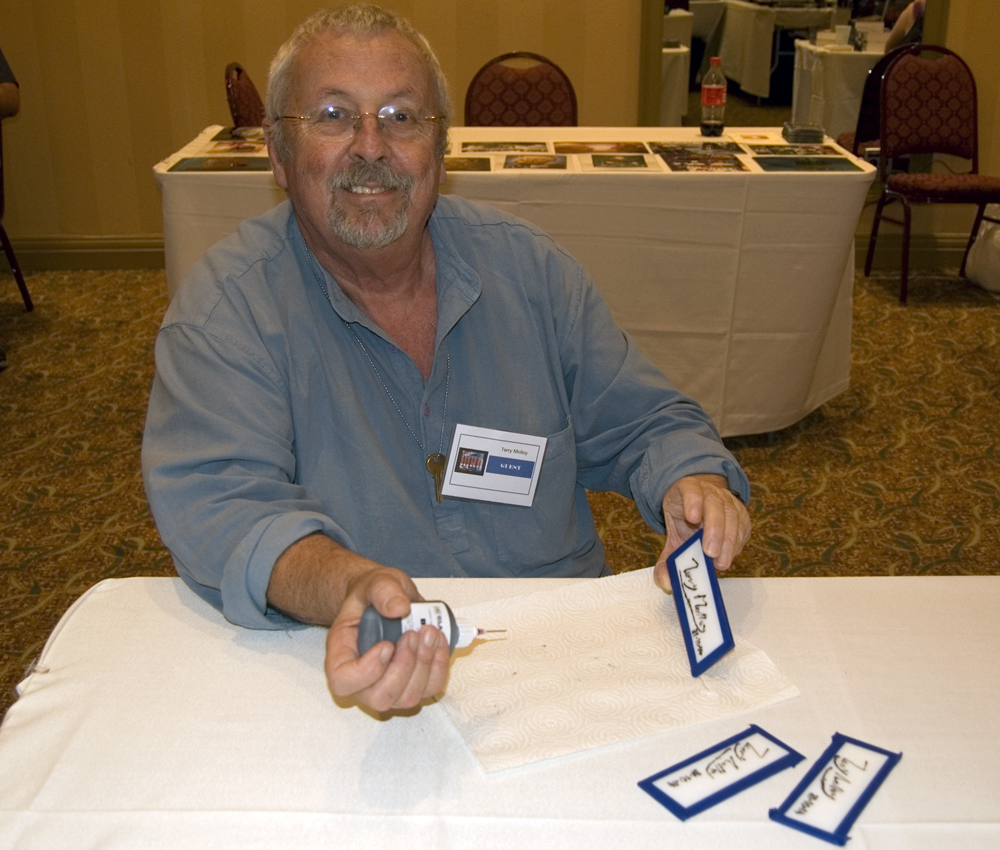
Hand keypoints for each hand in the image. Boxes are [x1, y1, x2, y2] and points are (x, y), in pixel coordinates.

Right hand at [324, 567, 451, 711]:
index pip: (342, 681)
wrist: (387, 600)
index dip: (367, 671)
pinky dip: (439, 666)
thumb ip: (383, 590)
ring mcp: (389, 686)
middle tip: (413, 634)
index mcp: (341, 654)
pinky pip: (430, 689)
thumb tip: (399, 607)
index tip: (387, 644)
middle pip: (379, 698)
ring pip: (407, 699)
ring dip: (424, 666)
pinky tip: (438, 641)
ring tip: (429, 632)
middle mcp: (362, 679)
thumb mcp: (375, 582)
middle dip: (403, 667)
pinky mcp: (413, 684)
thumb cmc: (373, 597)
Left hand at [653, 474, 750, 588]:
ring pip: (732, 515)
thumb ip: (666, 561)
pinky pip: (743, 526)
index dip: (692, 501)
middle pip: (714, 504)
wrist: (698, 509)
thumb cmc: (684, 523)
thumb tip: (666, 583)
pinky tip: (730, 556)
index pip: (690, 489)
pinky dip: (737, 543)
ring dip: (728, 540)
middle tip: (710, 553)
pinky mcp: (741, 512)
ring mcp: (727, 500)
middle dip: (714, 529)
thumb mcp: (672, 537)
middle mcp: (709, 491)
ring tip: (721, 562)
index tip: (692, 518)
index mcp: (686, 490)